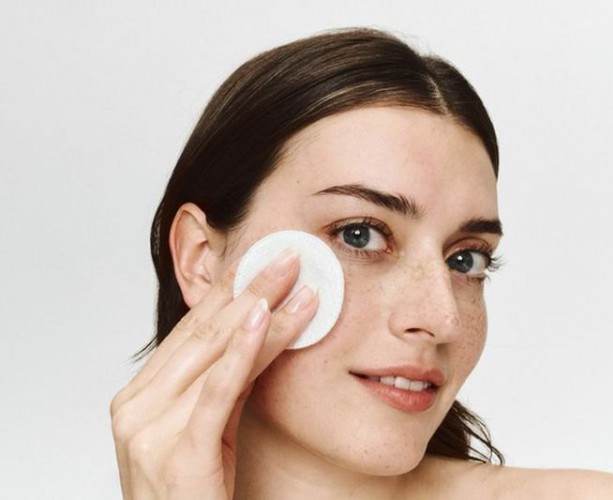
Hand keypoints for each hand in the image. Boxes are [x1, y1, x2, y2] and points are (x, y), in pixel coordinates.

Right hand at [110, 249, 317, 498]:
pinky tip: (265, 317)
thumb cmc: (194, 494)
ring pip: (215, 352)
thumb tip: (260, 333)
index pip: (191, 330)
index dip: (230, 289)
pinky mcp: (178, 454)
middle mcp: (137, 405)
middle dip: (250, 287)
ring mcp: (150, 429)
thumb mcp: (208, 429)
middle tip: (287, 254)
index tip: (262, 257)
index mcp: (140, 396)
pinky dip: (242, 350)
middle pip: (203, 332)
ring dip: (261, 309)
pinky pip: (218, 391)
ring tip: (294, 277)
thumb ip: (222, 383)